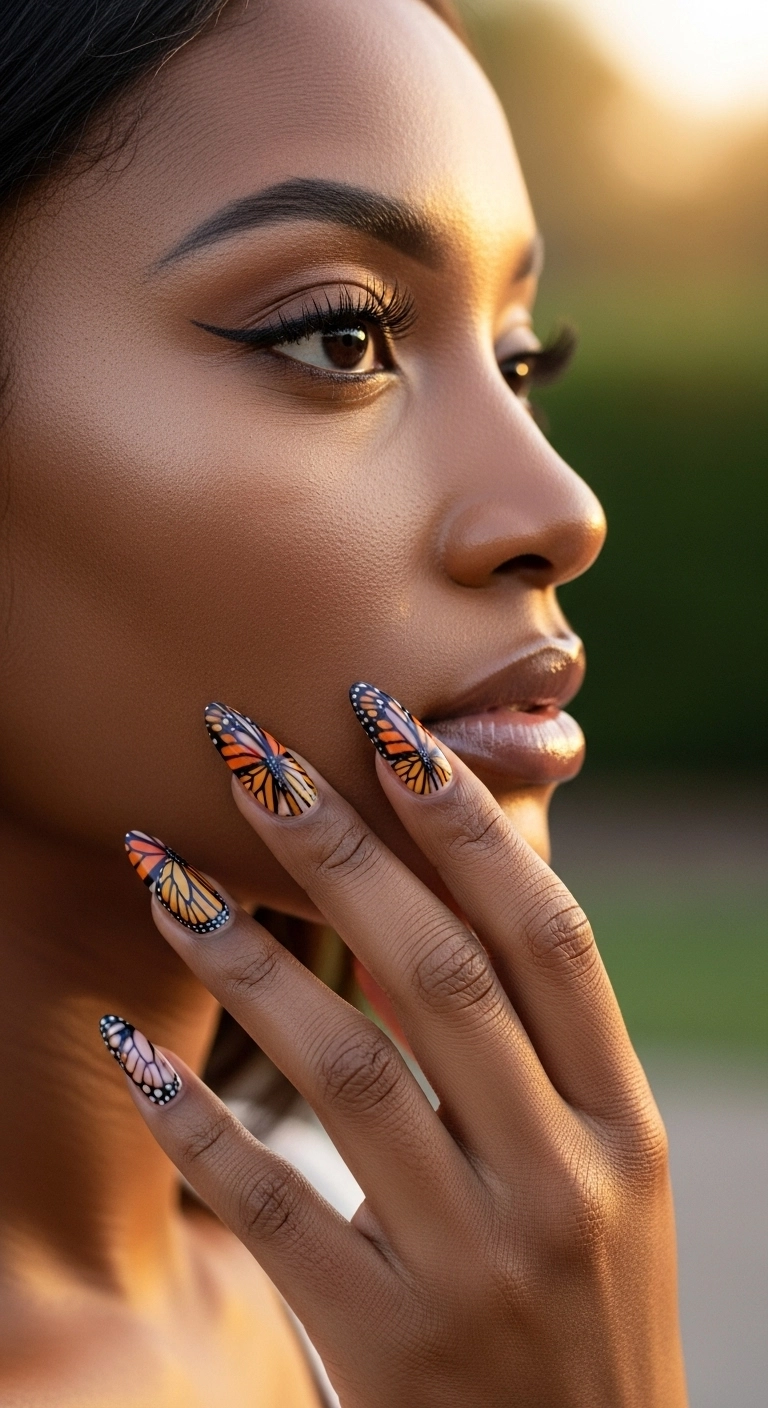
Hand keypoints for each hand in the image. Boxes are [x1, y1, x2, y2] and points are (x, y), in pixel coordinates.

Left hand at [107, 690, 686, 1406]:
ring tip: (166, 872)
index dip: (470, 826)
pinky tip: (131, 1046)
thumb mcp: (606, 1175)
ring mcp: (479, 1268)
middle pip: (442, 975)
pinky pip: (276, 1207)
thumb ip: (544, 1043)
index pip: (550, 939)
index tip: (389, 730)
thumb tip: (464, 875)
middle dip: (339, 851)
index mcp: (626, 1128)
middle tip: (252, 754)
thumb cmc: (580, 1305)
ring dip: (248, 959)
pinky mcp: (388, 1347)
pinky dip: (198, 1121)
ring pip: (351, 1072)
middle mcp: (564, 1185)